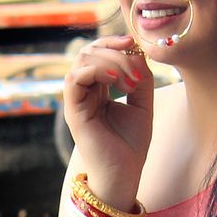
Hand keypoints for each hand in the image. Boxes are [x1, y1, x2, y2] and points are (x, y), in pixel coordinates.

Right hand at [62, 34, 151, 209]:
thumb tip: (137, 52)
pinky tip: (117, 83)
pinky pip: (74, 79)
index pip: (97, 52)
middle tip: (137, 67)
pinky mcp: (74, 112)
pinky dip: (96, 72)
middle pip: (88, 52)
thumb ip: (140, 77)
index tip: (134, 43)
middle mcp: (84, 92)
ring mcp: (77, 101)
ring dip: (109, 62)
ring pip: (81, 61)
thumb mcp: (142, 103)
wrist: (124, 174)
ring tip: (131, 82)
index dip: (113, 42)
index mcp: (97, 88)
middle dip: (114, 50)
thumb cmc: (131, 144)